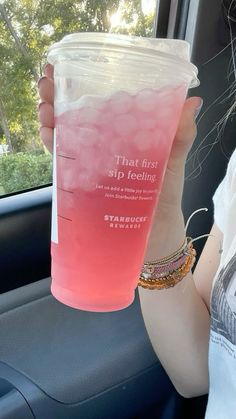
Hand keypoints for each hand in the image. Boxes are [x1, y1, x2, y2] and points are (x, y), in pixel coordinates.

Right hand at [38, 65, 201, 208]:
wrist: (155, 230)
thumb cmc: (166, 193)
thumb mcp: (174, 159)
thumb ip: (181, 134)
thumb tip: (194, 102)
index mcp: (122, 133)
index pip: (98, 103)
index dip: (80, 84)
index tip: (66, 67)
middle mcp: (103, 144)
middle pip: (74, 115)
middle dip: (57, 96)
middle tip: (47, 82)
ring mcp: (90, 162)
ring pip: (63, 133)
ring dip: (49, 116)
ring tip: (45, 105)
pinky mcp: (82, 182)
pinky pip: (62, 160)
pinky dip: (52, 145)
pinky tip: (47, 132)